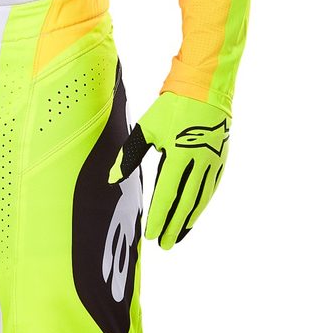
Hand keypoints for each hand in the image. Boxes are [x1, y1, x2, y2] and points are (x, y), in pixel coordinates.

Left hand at [110, 93, 229, 249]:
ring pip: (200, 199)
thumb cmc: (171, 107)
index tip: (152, 234)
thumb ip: (129, 156)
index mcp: (179, 154)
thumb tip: (112, 179)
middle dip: (173, 227)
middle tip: (164, 245)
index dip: (159, 217)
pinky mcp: (221, 160)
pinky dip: (201, 206)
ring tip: (177, 237)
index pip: (167, 194)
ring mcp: (213, 162)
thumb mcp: (146, 129)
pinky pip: (210, 189)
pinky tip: (193, 217)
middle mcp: (199, 161)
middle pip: (185, 203)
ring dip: (188, 221)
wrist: (206, 86)